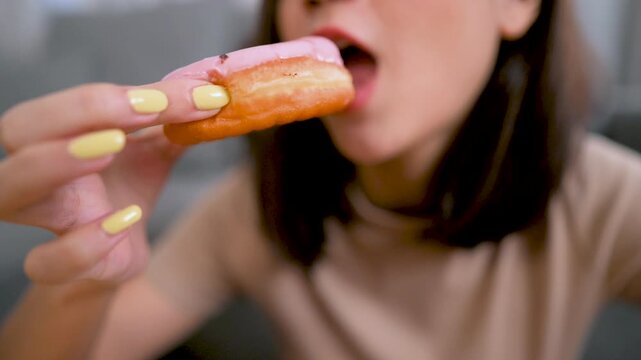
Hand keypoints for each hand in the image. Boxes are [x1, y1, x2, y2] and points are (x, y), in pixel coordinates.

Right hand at [0, 81, 227, 284]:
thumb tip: (212, 89)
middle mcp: (39, 174)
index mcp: (59, 137)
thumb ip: (176, 120)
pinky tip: (124, 221)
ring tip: (110, 148)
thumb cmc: (124, 192)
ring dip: (55, 164)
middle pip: (18, 131)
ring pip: (10, 192)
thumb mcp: (153, 149)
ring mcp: (48, 221)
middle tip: (140, 111)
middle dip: (74, 114)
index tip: (179, 96)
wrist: (117, 254)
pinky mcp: (63, 268)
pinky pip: (46, 262)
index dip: (111, 97)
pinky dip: (82, 244)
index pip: (65, 105)